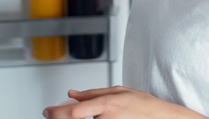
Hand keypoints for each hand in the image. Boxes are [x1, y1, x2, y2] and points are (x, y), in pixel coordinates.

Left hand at [43, 86, 206, 118]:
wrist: (161, 118)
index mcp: (108, 105)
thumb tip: (72, 94)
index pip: (76, 112)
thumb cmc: (142, 105)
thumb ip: (92, 93)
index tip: (48, 111)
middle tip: (51, 114)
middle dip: (60, 117)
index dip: (57, 113)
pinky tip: (84, 116)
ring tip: (71, 112)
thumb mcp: (118, 91)